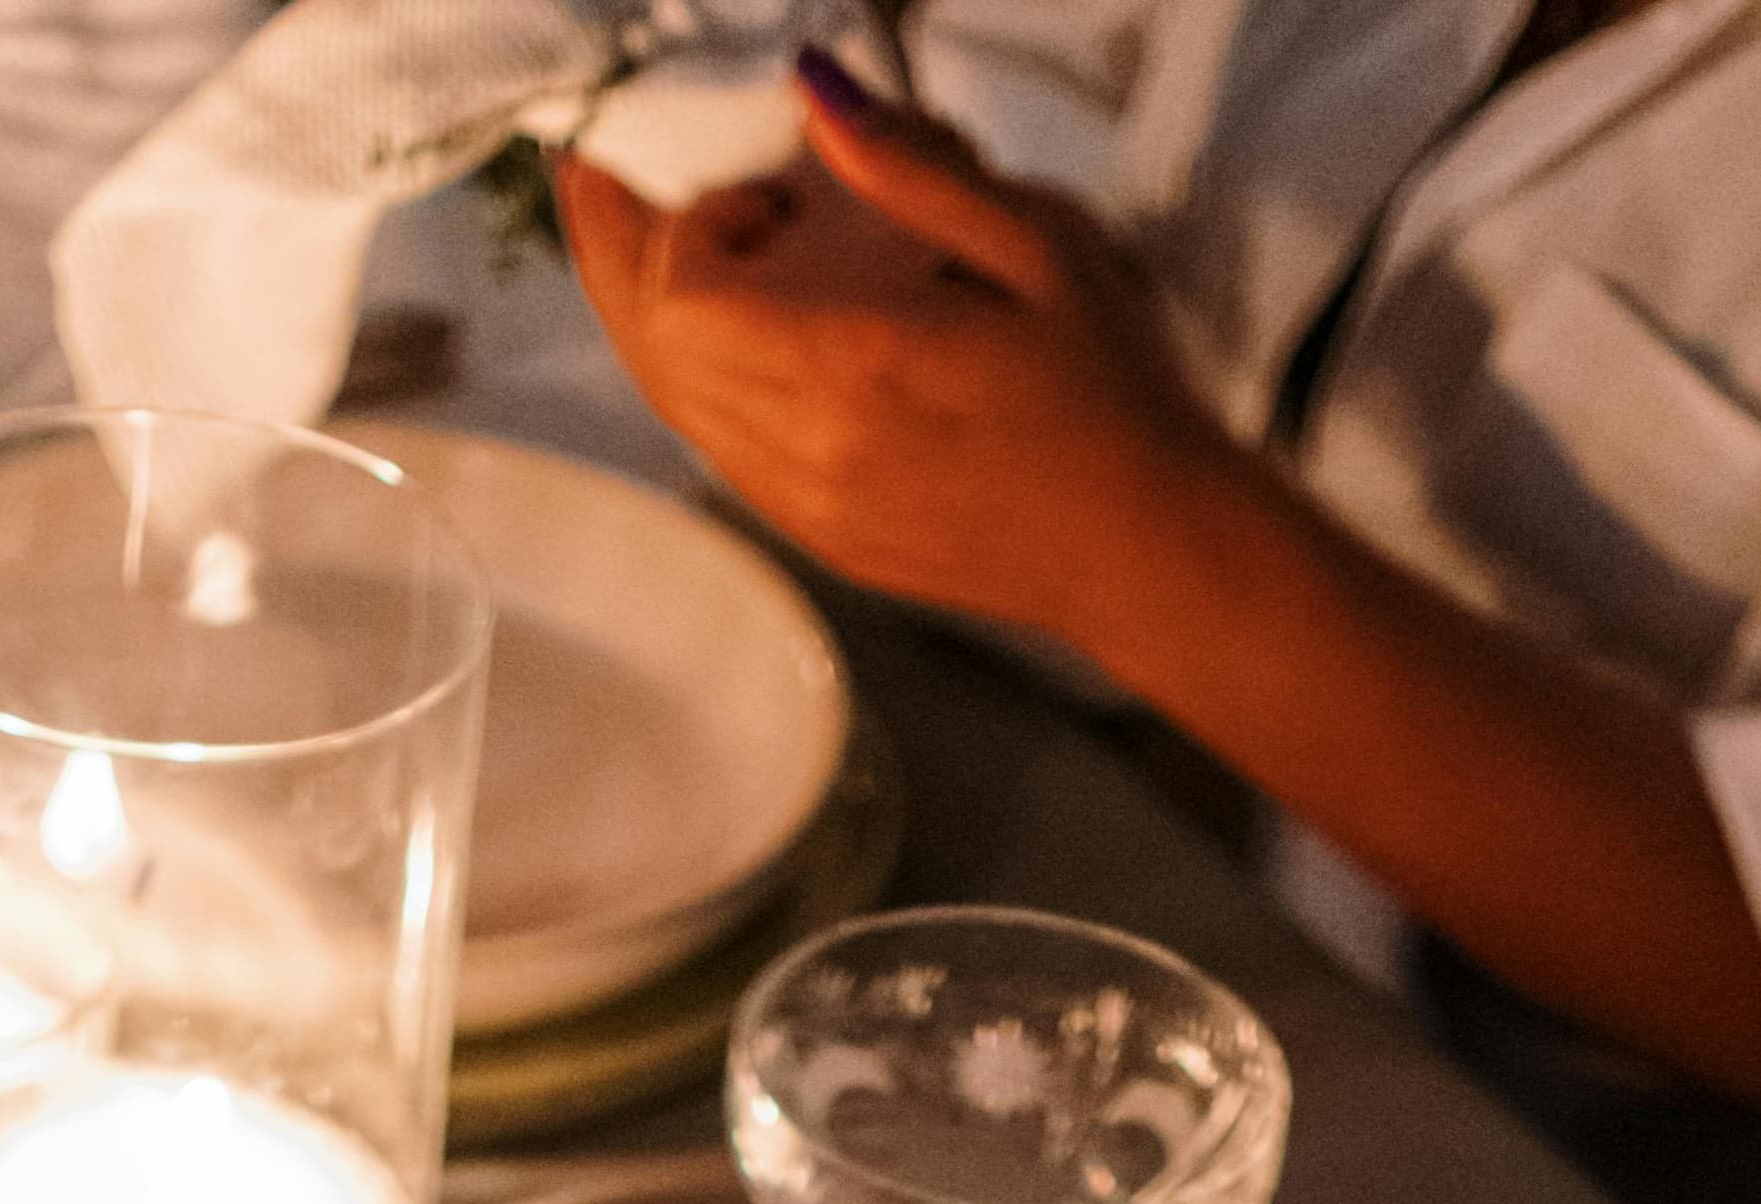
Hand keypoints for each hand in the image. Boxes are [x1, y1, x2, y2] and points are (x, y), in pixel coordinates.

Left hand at [558, 66, 1234, 648]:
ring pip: (675, 405)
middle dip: (619, 255)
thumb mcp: (1034, 243)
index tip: (741, 180)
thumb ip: (912, 170)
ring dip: (656, 319)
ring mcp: (810, 507)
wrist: (1149, 552)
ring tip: (673, 243)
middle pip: (650, 351)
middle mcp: (811, 452)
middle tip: (611, 179)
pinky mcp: (823, 538)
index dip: (678, 223)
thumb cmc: (1113, 397)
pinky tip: (740, 326)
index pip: (685, 296)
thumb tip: (816, 94)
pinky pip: (721, 447)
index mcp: (856, 371)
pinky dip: (701, 376)